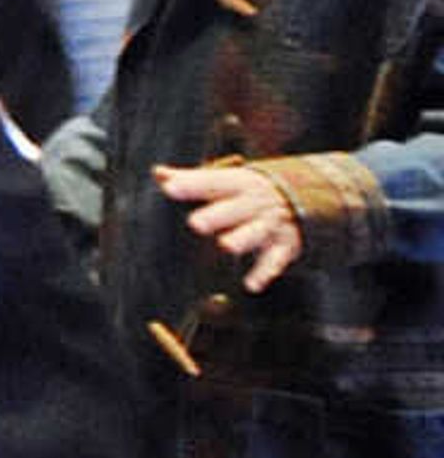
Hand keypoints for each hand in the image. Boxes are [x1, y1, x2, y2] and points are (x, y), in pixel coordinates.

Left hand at [157, 161, 303, 292]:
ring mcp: (270, 223)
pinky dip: (264, 272)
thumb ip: (191, 179)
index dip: (191, 185)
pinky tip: (251, 284)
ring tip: (226, 246)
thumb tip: (158, 172)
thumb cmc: (245, 192)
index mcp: (237, 183)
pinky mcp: (284, 245)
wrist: (298, 196)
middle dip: (217, 215)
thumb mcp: (224, 180)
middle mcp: (254, 203)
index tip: (169, 188)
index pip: (212, 182)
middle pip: (235, 208)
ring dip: (242, 239)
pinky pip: (275, 259)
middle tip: (195, 223)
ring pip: (256, 231)